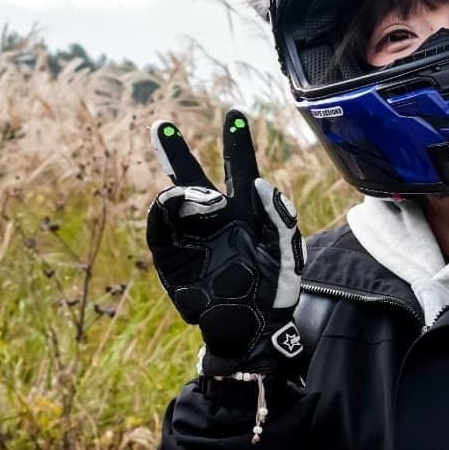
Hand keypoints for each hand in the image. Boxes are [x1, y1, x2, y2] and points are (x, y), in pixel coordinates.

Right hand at [146, 111, 306, 376]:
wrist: (252, 332)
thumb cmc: (275, 293)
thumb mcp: (288, 254)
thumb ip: (279, 216)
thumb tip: (258, 182)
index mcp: (246, 215)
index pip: (240, 171)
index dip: (237, 145)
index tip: (235, 118)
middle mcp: (215, 221)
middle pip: (193, 179)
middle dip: (176, 153)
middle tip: (162, 125)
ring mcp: (192, 238)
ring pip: (175, 200)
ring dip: (185, 190)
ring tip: (205, 196)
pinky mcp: (171, 258)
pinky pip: (160, 227)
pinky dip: (167, 210)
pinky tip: (185, 205)